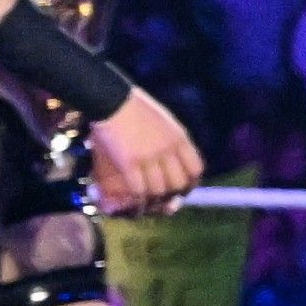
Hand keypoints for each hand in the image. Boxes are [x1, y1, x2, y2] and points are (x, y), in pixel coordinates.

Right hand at [89, 90, 203, 214]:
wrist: (110, 100)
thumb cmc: (134, 107)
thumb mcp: (164, 120)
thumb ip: (172, 138)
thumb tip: (175, 153)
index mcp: (179, 138)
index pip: (195, 169)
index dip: (191, 184)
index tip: (184, 190)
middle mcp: (168, 150)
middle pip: (178, 183)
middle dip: (173, 195)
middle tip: (164, 201)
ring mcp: (149, 157)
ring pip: (159, 190)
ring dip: (154, 201)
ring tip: (147, 205)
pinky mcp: (129, 163)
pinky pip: (138, 190)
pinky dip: (138, 201)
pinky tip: (135, 205)